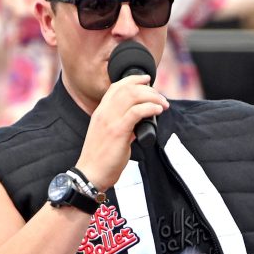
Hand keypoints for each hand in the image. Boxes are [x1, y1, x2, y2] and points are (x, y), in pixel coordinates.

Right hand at [75, 74, 167, 189]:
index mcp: (101, 112)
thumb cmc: (101, 158)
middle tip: (160, 97)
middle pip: (127, 88)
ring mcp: (110, 120)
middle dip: (148, 88)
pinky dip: (150, 108)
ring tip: (163, 104)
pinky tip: (157, 111)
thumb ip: (123, 125)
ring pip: (132, 96)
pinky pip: (137, 112)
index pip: (116, 87)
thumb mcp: (109, 135)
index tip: (147, 80)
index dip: (133, 79)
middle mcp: (104, 112)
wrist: (91, 173)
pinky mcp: (118, 131)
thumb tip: (139, 122)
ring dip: (152, 97)